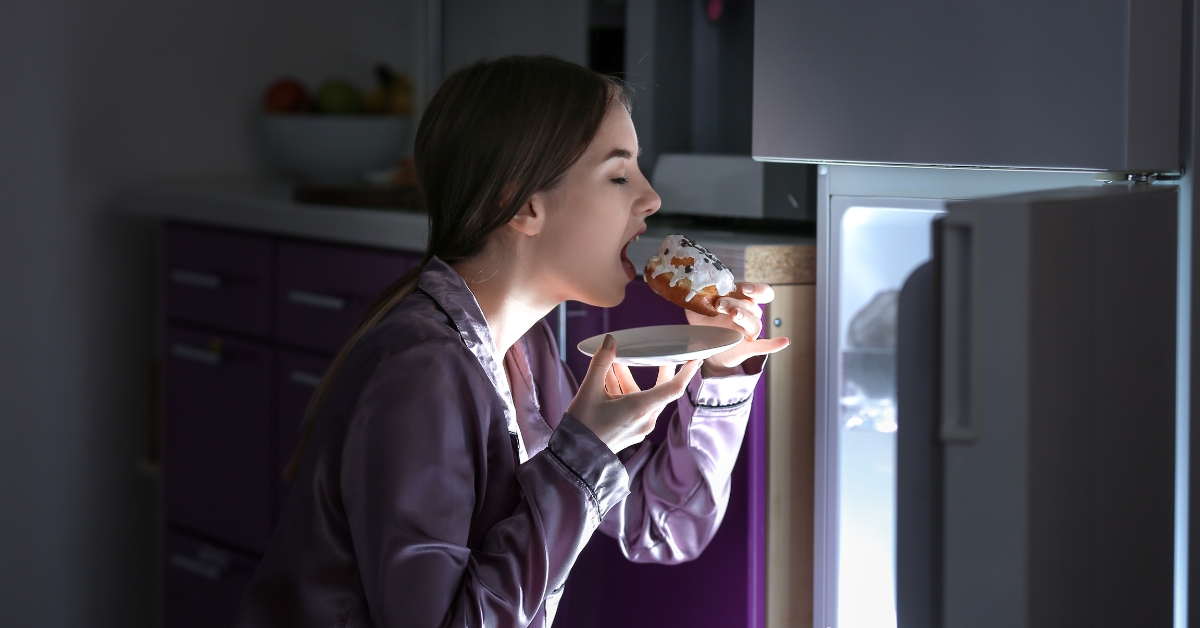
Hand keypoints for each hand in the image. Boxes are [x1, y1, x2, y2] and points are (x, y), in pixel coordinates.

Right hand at [567, 334, 700, 453]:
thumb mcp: (588, 391)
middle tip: (659, 351)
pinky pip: (635, 405)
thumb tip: (610, 341)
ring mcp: (640, 427)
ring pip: (643, 395)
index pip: (674, 388)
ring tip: (613, 363)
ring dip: (629, 379)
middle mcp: (645, 419)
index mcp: (640, 409)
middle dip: (656, 368)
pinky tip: (608, 380)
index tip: (695, 358)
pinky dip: (624, 391)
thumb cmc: (583, 427)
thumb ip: (601, 363)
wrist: (575, 459)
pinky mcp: (632, 431)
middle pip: (660, 389)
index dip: (686, 372)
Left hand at [686, 282, 790, 376]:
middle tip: (719, 304)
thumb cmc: (705, 321)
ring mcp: (748, 332)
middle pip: (752, 307)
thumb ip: (695, 296)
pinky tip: (784, 341)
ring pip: (755, 324)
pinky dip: (774, 344)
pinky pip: (764, 346)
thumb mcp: (698, 307)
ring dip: (745, 317)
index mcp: (742, 301)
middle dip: (737, 304)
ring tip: (732, 315)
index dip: (757, 289)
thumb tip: (686, 286)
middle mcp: (749, 315)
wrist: (707, 345)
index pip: (761, 292)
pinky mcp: (747, 347)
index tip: (744, 288)